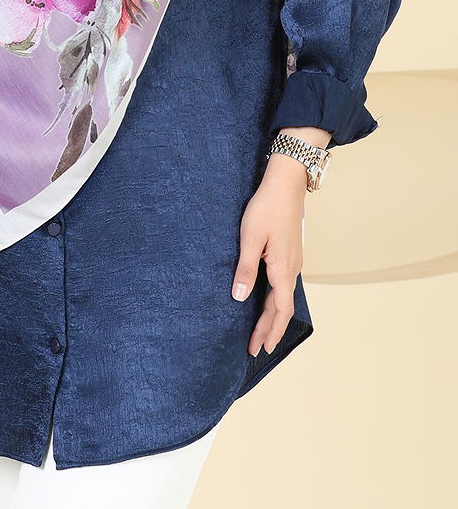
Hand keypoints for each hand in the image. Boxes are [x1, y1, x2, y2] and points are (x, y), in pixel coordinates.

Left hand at [231, 159, 306, 356]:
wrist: (286, 183)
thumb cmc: (266, 208)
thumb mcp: (251, 238)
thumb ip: (245, 269)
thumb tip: (240, 298)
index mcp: (283, 269)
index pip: (280, 310)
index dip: (270, 330)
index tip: (262, 348)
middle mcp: (292, 268)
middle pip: (282, 307)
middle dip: (269, 328)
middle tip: (256, 348)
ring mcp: (292, 260)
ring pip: (283, 295)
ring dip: (273, 315)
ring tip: (260, 330)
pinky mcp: (289, 251)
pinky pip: (283, 283)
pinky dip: (276, 298)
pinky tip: (267, 298)